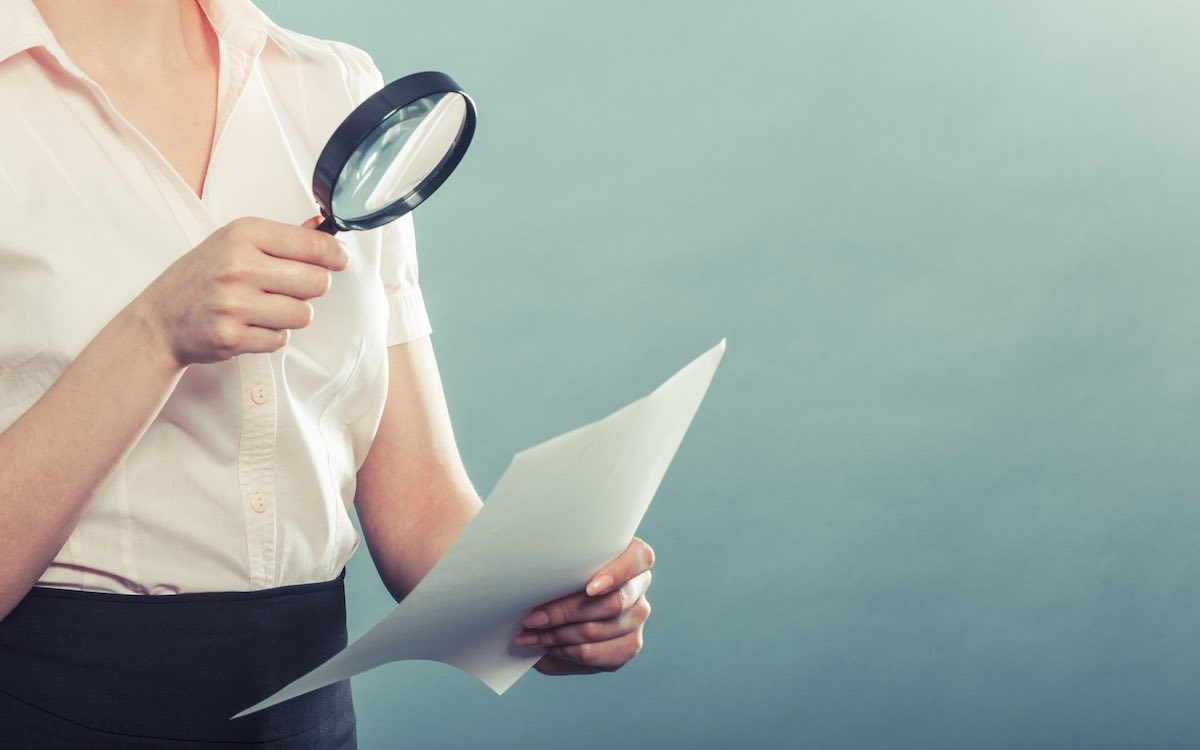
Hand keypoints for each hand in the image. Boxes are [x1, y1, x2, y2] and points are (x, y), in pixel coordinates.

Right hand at [135, 216, 347, 366]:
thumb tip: (323, 226)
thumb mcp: (235, 242)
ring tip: (265, 307)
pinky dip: (272, 335)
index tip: (338, 260)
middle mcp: (239, 266)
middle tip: (290, 288)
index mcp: (243, 234)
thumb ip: (283, 236)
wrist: (160, 319)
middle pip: (318, 282)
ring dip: (291, 314)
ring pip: (304, 314)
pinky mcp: (233, 337)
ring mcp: (234, 303)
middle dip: (312, 287)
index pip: (315, 245)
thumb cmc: (203, 276)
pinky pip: (281, 339)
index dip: (335, 255)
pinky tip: (250, 324)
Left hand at [515, 537, 654, 674]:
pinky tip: (548, 648)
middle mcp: (639, 587)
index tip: (590, 588)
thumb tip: (538, 590)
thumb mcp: (562, 564)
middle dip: (566, 612)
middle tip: (533, 619)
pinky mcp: (628, 646)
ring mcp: (637, 618)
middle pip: (612, 603)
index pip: (640, 559)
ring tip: (531, 636)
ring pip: (599, 631)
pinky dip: (567, 653)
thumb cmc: (561, 575)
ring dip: (559, 636)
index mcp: (633, 556)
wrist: (560, 603)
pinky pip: (598, 656)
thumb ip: (560, 568)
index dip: (617, 574)